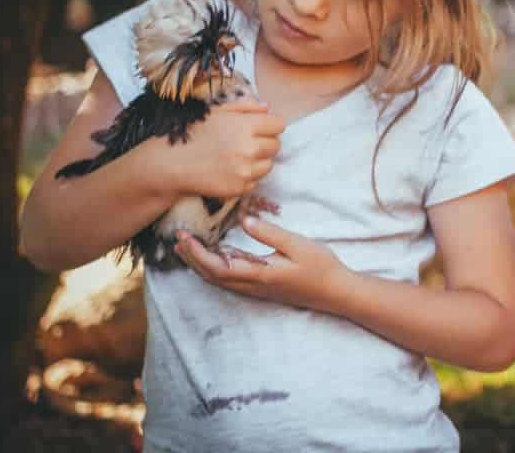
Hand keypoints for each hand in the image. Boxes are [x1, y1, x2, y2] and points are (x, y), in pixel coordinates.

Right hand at [166, 99, 285, 198]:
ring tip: (236, 158)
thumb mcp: (217, 112)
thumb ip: (245, 107)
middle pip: (276, 145)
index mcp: (245, 125)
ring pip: (269, 165)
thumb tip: (268, 108)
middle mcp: (249, 148)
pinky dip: (247, 177)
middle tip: (246, 144)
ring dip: (258, 161)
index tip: (260, 129)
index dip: (270, 126)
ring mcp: (246, 170)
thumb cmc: (193, 134)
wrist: (171, 164)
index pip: (279, 125)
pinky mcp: (240, 187)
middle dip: (265, 143)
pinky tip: (230, 171)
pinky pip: (256, 181)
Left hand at [174, 216, 348, 310]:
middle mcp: (254, 286)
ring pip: (219, 280)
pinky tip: (215, 257)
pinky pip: (230, 280)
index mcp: (260, 274)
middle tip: (178, 239)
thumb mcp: (298, 245)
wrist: (336, 292)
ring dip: (200, 265)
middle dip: (191, 259)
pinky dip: (214, 269)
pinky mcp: (262, 289)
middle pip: (212, 276)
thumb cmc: (321, 267)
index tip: (184, 237)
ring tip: (187, 249)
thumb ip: (270, 234)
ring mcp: (257, 290)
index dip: (197, 254)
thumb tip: (244, 221)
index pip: (218, 267)